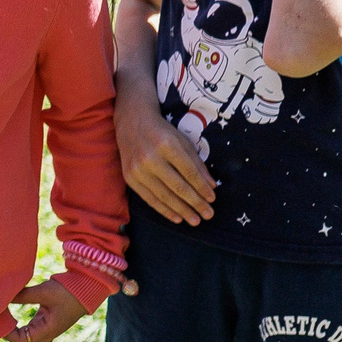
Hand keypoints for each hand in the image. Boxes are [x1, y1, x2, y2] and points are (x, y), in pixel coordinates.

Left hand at [5, 277, 89, 341]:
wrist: (87, 287)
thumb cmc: (68, 291)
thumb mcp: (44, 292)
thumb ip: (23, 296)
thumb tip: (1, 296)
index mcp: (47, 331)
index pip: (20, 340)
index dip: (5, 332)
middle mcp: (46, 332)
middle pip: (20, 337)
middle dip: (6, 327)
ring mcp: (46, 327)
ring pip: (23, 331)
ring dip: (11, 323)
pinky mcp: (46, 319)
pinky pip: (28, 324)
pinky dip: (18, 318)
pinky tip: (8, 308)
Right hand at [117, 86, 216, 223]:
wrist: (131, 121)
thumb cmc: (162, 131)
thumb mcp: (182, 141)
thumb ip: (196, 163)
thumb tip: (211, 186)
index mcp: (167, 145)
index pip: (189, 172)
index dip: (202, 188)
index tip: (212, 199)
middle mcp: (151, 158)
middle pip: (178, 186)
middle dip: (195, 203)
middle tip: (208, 215)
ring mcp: (138, 169)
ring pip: (164, 195)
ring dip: (182, 211)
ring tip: (195, 220)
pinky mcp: (129, 177)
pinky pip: (149, 198)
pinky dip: (164, 210)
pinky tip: (176, 217)